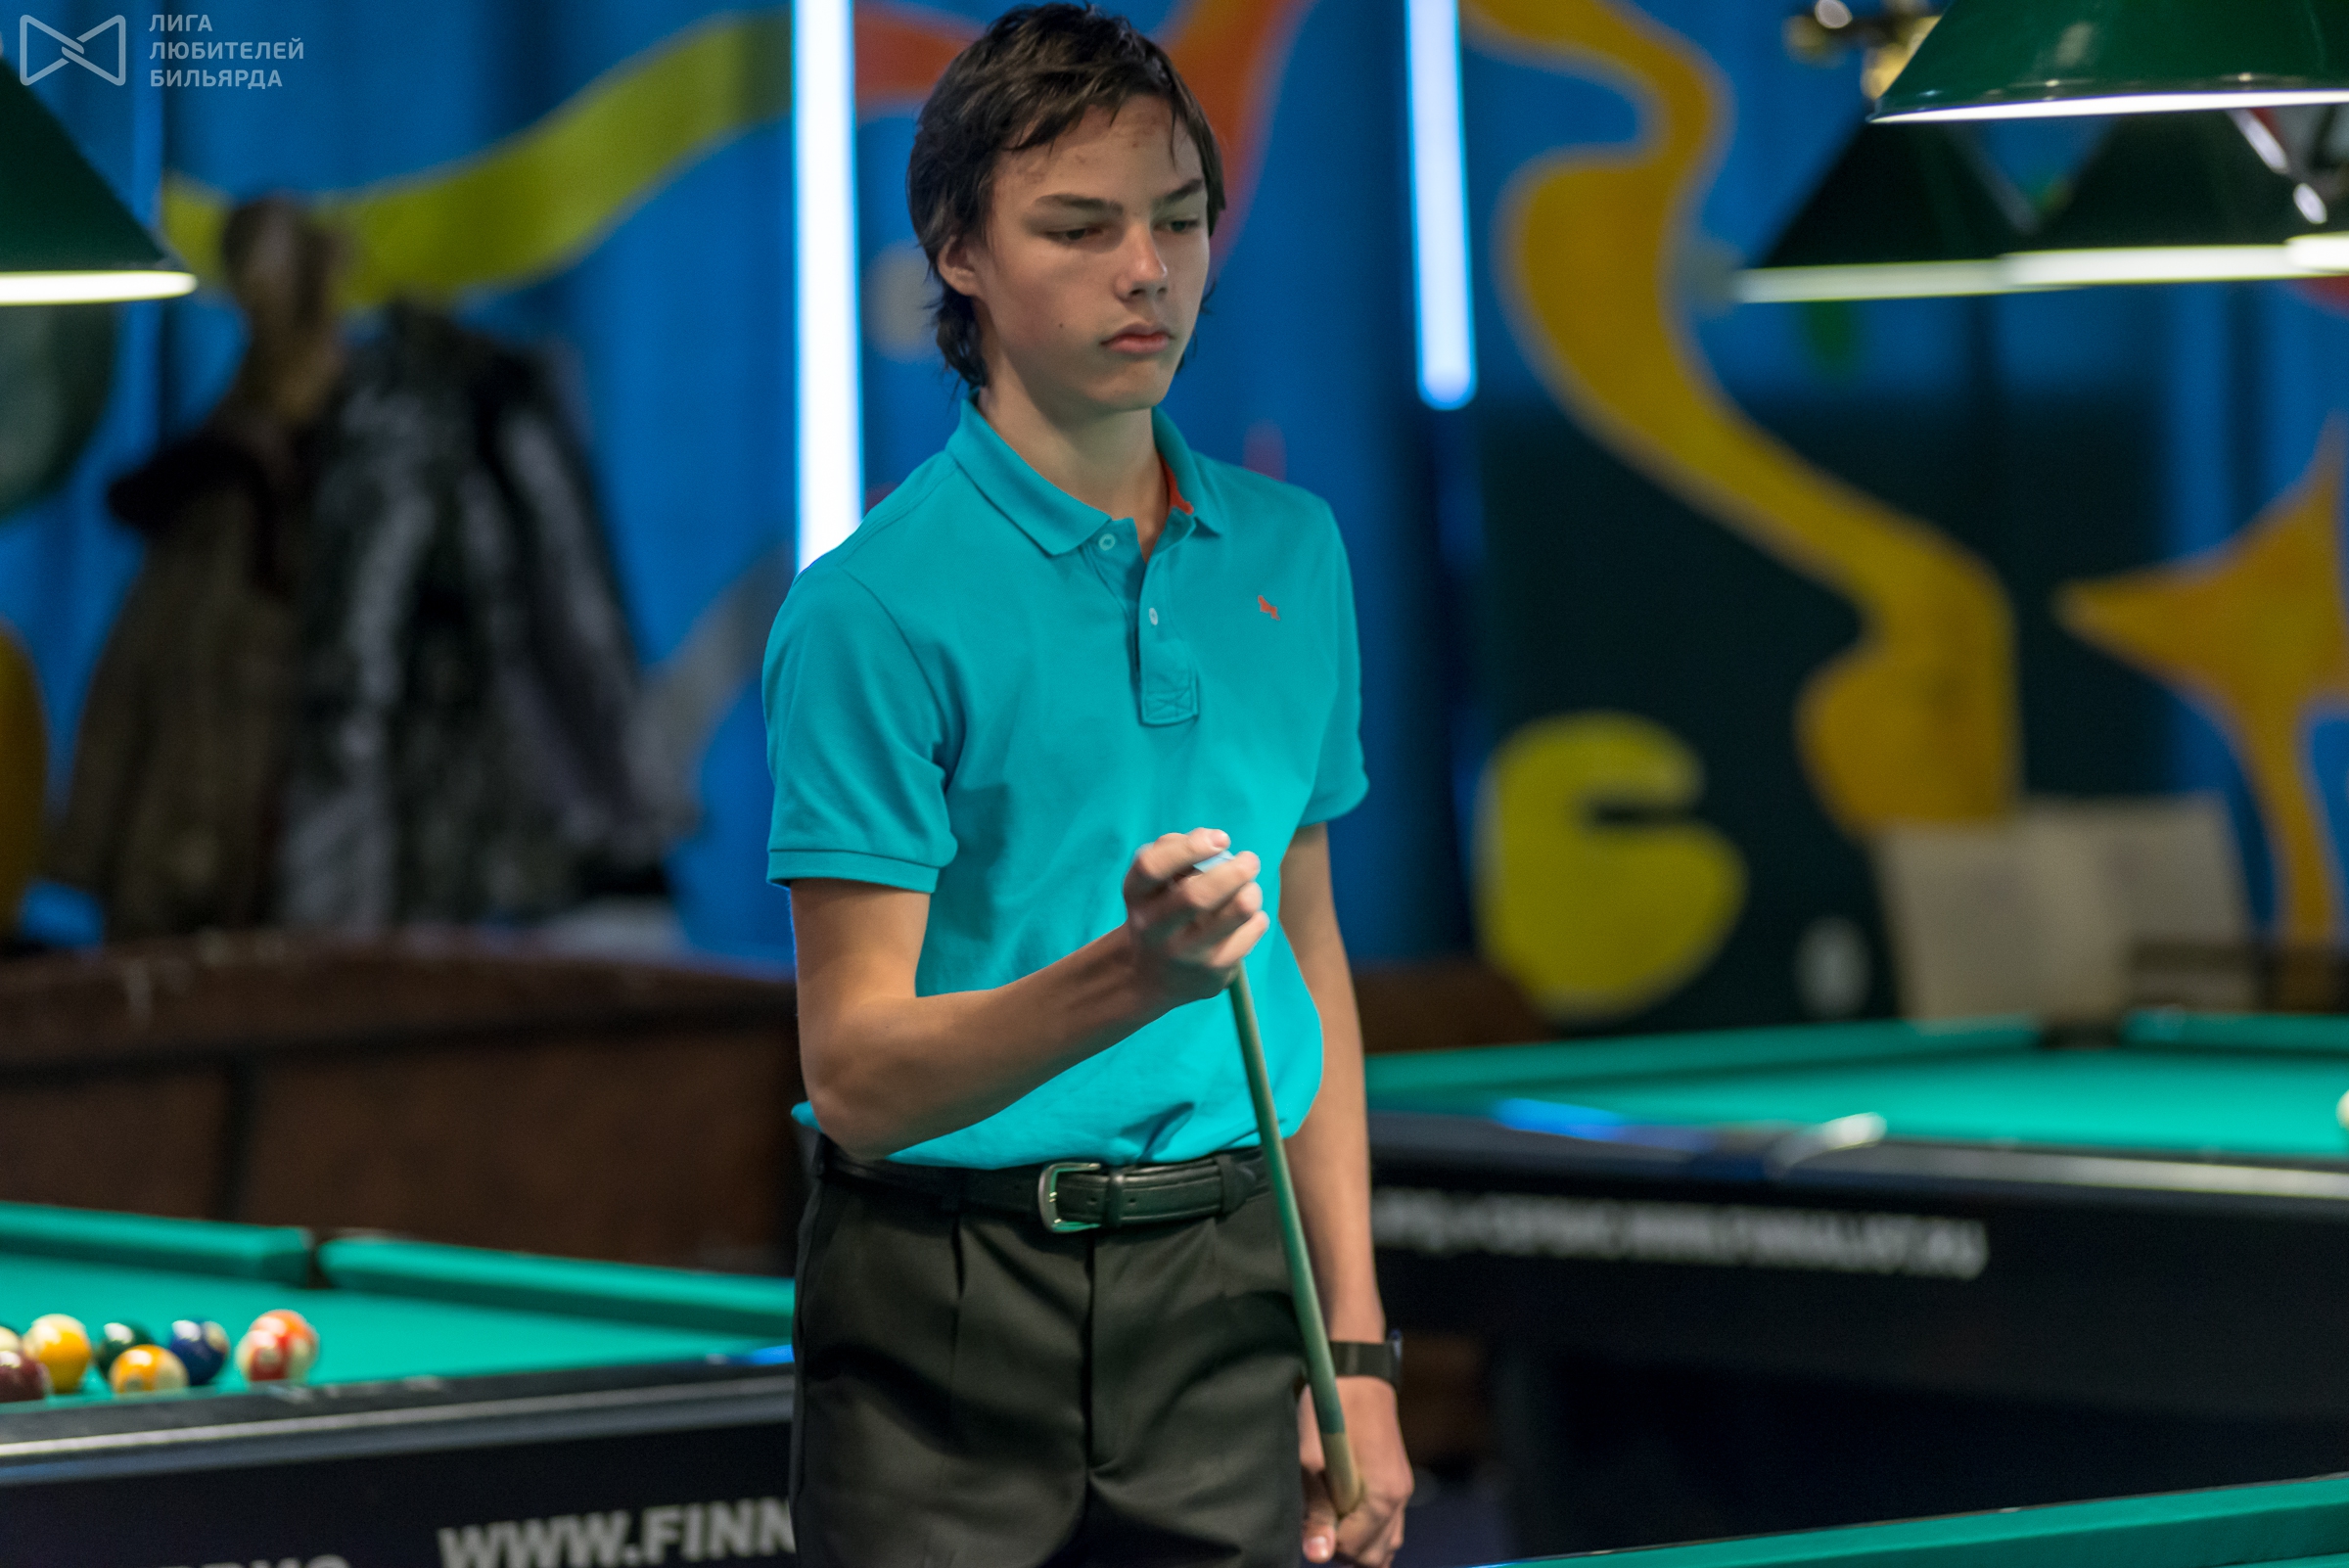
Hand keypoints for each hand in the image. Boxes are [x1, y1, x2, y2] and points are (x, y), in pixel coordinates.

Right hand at [1120, 829, 1267, 1008]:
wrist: (1151, 977)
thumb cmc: (1160, 911)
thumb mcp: (1152, 882)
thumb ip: (1174, 849)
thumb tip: (1214, 839)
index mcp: (1137, 897)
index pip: (1152, 867)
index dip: (1189, 847)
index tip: (1221, 838)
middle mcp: (1154, 928)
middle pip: (1198, 896)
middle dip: (1235, 871)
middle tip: (1250, 860)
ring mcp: (1185, 954)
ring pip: (1236, 913)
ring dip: (1251, 892)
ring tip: (1250, 889)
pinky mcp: (1213, 973)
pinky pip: (1251, 933)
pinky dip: (1257, 918)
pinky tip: (1246, 920)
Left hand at [1299, 1377, 1412, 1564]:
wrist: (1358, 1374)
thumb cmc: (1333, 1412)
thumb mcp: (1312, 1461)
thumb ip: (1317, 1511)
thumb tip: (1316, 1554)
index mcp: (1383, 1497)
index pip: (1354, 1550)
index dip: (1326, 1542)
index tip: (1309, 1520)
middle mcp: (1400, 1500)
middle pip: (1374, 1557)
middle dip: (1343, 1549)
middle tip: (1318, 1522)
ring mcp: (1402, 1492)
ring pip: (1386, 1546)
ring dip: (1357, 1543)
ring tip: (1331, 1516)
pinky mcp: (1398, 1483)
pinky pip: (1389, 1528)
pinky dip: (1368, 1532)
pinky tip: (1346, 1511)